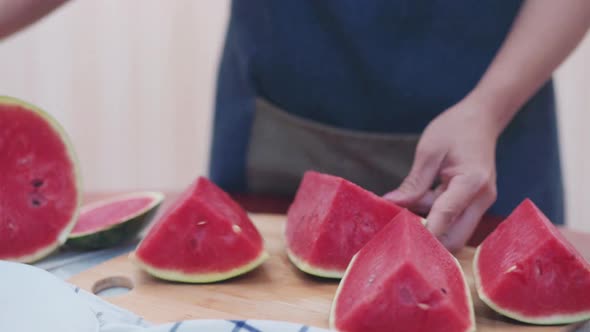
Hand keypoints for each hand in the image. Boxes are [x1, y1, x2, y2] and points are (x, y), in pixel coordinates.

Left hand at [384, 96, 501, 251]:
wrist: (481, 119)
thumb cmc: (455, 129)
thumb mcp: (428, 152)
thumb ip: (414, 183)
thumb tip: (391, 204)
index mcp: (472, 182)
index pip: (445, 216)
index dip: (422, 232)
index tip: (398, 239)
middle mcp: (481, 199)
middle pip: (455, 239)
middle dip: (427, 239)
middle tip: (398, 230)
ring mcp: (481, 204)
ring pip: (453, 232)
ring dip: (429, 226)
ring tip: (405, 210)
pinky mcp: (474, 205)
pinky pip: (453, 221)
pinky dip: (434, 218)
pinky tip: (416, 205)